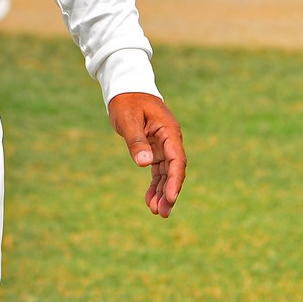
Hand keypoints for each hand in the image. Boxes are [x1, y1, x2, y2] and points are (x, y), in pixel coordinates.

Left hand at [107, 92, 185, 217]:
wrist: (125, 89)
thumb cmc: (127, 101)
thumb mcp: (129, 119)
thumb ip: (136, 140)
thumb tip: (144, 164)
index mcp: (168, 130)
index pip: (176, 159)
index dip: (174, 180)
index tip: (170, 197)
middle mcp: (170, 140)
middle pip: (173, 170)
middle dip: (169, 192)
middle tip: (162, 212)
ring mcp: (163, 145)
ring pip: (166, 173)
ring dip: (162, 192)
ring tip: (156, 212)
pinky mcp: (154, 149)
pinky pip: (158, 170)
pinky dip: (155, 184)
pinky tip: (150, 200)